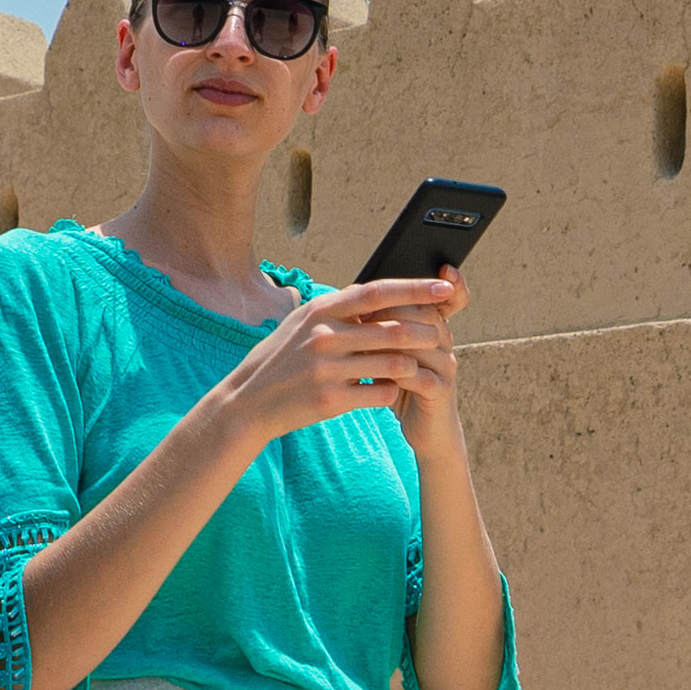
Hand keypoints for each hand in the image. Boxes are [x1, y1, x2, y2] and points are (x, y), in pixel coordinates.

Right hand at [231, 274, 463, 447]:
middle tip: (440, 334)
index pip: (377, 292)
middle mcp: (323, 336)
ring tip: (418, 366)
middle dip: (424, 332)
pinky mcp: (330, 400)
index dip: (415, 288)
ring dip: (412, 365)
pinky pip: (379, 393)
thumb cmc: (280, 359)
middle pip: (392, 329)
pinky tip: (389, 390)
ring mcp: (326, 369)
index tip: (443, 287)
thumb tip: (376, 294)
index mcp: (320, 310)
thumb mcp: (301, 323)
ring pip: (392, 363)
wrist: (247, 402)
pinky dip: (391, 390)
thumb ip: (337, 309)